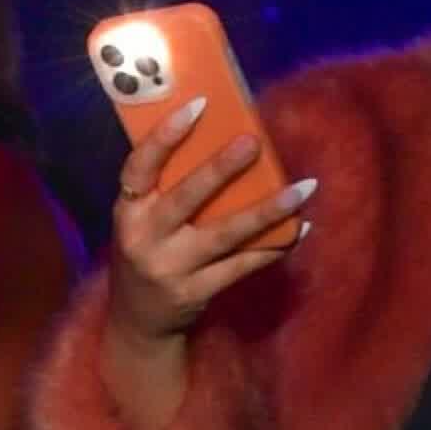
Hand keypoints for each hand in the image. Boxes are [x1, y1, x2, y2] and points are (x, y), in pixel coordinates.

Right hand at [106, 97, 315, 349]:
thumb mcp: (141, 220)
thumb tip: (222, 133)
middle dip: (220, 169)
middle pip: (186, 199)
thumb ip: (167, 186)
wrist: (137, 324)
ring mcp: (170, 270)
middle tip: (254, 142)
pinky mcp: (195, 293)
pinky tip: (299, 228)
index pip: (139, 168)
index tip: (198, 106)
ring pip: (224, 235)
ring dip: (266, 211)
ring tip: (302, 188)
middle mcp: (144, 240)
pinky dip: (272, 247)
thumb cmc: (147, 252)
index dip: (165, 137)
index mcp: (128, 212)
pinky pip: (240, 266)